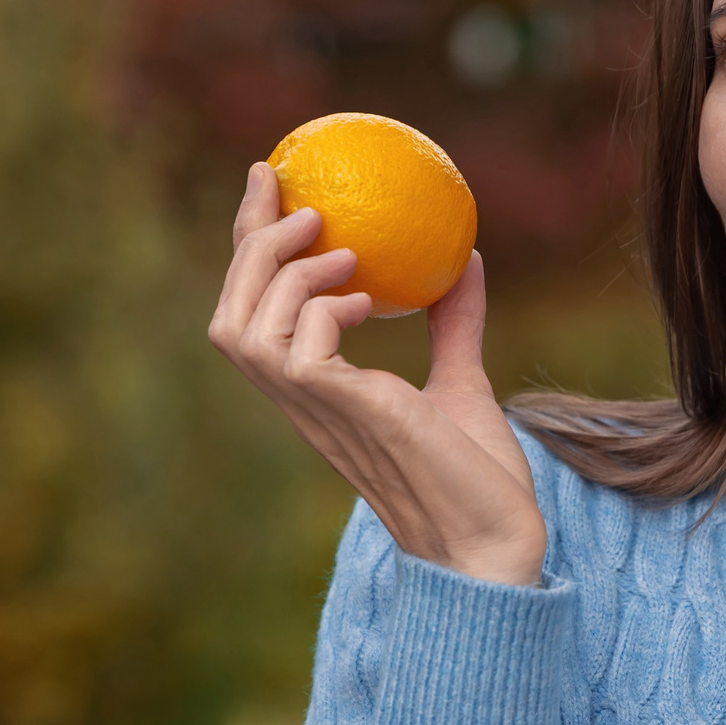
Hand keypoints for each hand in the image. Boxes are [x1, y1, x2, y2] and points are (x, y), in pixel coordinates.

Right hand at [206, 162, 546, 586]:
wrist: (495, 540)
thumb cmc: (477, 480)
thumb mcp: (462, 385)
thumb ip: (454, 327)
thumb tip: (466, 259)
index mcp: (316, 394)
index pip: (259, 315)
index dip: (252, 251)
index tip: (273, 184)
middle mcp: (302, 403)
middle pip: (230, 315)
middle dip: (246, 244)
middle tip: (286, 189)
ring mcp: (317, 411)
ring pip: (244, 329)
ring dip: (283, 271)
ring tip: (339, 242)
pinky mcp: (346, 414)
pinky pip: (299, 346)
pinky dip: (323, 307)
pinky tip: (368, 297)